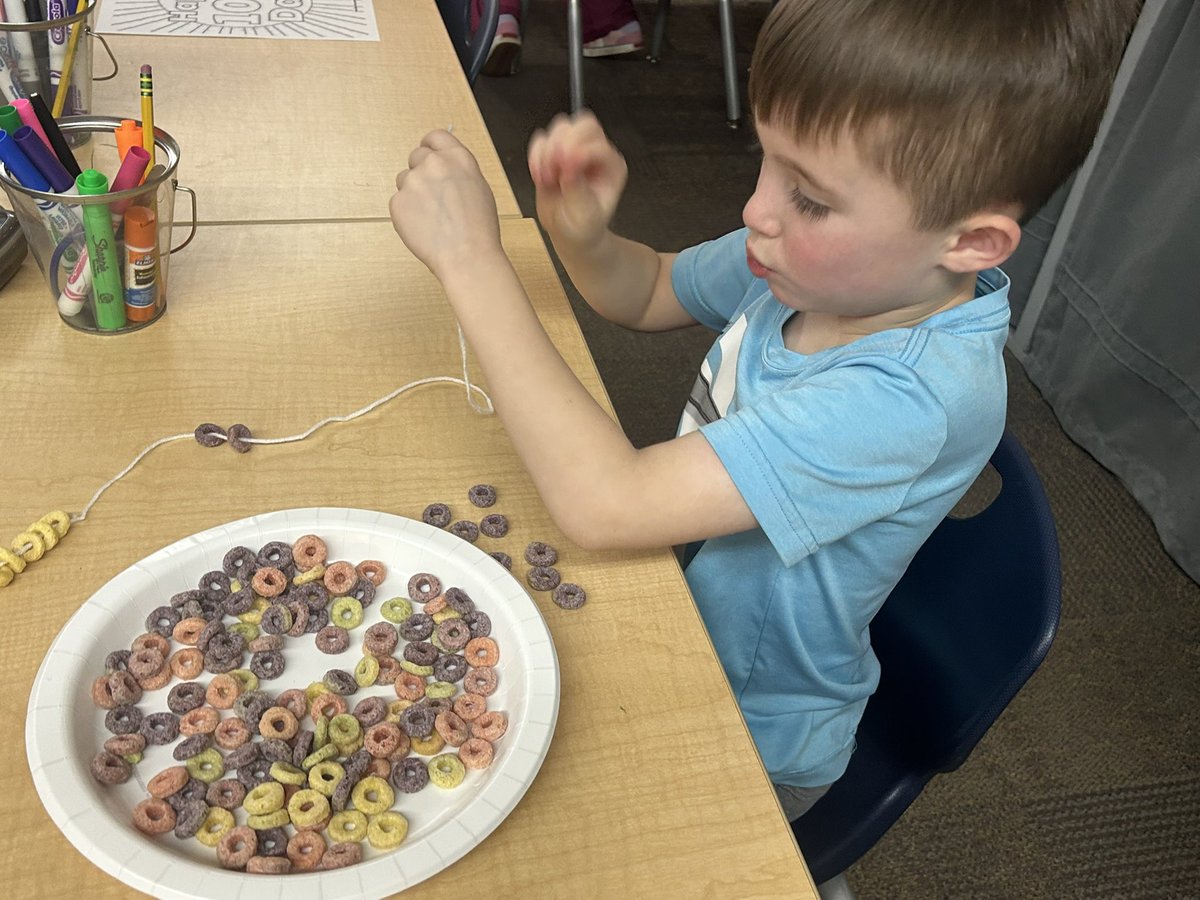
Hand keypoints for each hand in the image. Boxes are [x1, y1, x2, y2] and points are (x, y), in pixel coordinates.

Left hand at [390, 130, 502, 280]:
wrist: (466, 255)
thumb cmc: (478, 229)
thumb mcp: (478, 188)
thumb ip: (458, 170)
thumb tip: (444, 164)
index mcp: (458, 157)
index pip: (435, 136)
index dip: (431, 147)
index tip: (429, 155)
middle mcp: (434, 163)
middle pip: (416, 156)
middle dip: (421, 172)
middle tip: (433, 196)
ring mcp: (413, 181)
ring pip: (404, 180)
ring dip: (413, 193)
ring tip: (432, 217)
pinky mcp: (398, 201)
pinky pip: (398, 202)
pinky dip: (407, 213)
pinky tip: (424, 227)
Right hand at [527, 111, 627, 248]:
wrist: (567, 232)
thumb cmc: (583, 226)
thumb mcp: (585, 215)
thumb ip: (578, 190)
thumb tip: (568, 167)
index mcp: (612, 166)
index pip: (600, 145)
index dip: (581, 153)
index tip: (565, 172)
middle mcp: (595, 152)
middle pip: (584, 124)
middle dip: (565, 144)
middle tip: (555, 169)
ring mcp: (574, 148)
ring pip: (561, 128)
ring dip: (548, 152)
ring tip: (548, 179)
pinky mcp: (553, 151)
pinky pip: (541, 139)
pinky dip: (536, 155)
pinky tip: (540, 177)